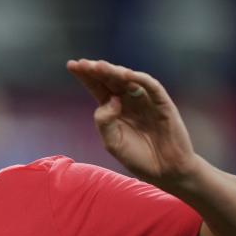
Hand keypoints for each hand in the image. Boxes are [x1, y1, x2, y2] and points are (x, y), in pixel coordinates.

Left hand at [67, 59, 202, 189]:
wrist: (164, 171)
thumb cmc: (137, 157)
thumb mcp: (112, 143)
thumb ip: (105, 122)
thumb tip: (111, 100)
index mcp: (113, 108)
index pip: (97, 87)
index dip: (85, 76)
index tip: (71, 65)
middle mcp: (128, 100)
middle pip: (110, 79)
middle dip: (96, 69)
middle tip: (83, 64)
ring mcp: (146, 100)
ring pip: (129, 79)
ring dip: (114, 71)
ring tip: (99, 66)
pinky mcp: (163, 103)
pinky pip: (152, 87)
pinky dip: (140, 79)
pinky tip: (126, 75)